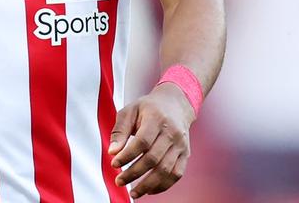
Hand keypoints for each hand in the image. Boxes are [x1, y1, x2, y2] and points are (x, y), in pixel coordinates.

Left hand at [107, 83, 195, 197]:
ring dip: (148, 184)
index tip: (114, 164)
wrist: (176, 104)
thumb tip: (113, 151)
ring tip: (133, 193)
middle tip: (119, 181)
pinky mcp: (185, 154)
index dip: (128, 155)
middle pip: (153, 159)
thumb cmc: (149, 108)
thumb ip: (120, 131)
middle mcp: (171, 133)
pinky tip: (150, 190)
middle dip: (134, 173)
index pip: (142, 142)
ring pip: (166, 170)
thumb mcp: (130, 111)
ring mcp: (180, 145)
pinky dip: (163, 185)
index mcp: (156, 119)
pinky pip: (176, 174)